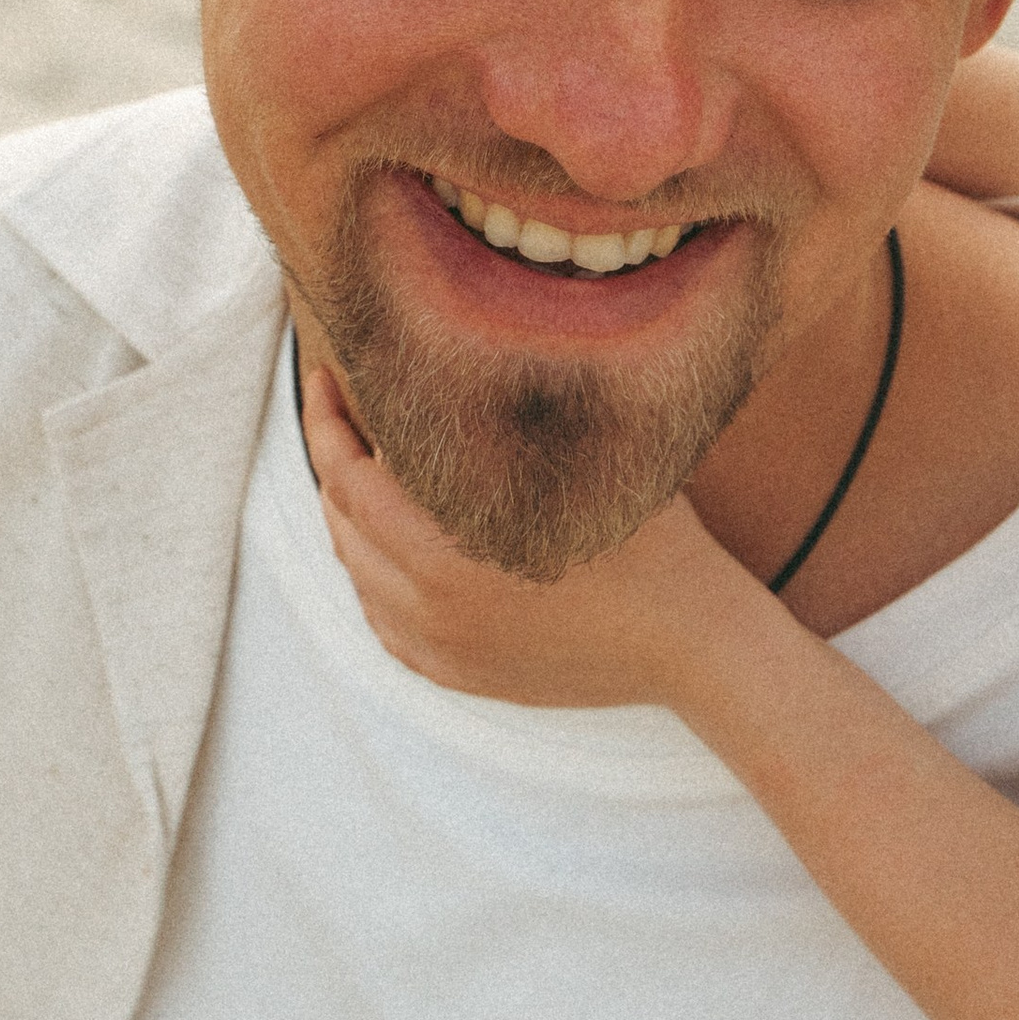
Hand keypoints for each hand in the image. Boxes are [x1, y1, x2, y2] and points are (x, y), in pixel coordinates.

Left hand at [301, 366, 773, 709]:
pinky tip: (391, 548)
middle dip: (335, 460)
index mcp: (446, 553)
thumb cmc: (648, 537)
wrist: (692, 643)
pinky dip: (374, 579)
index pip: (349, 478)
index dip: (328, 422)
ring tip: (368, 467)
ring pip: (358, 575)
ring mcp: (440, 650)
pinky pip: (384, 624)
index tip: (326, 378)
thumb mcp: (585, 458)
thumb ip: (518, 415)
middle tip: (345, 410)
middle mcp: (429, 609)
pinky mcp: (457, 676)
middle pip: (343, 524)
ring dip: (352, 518)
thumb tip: (462, 343)